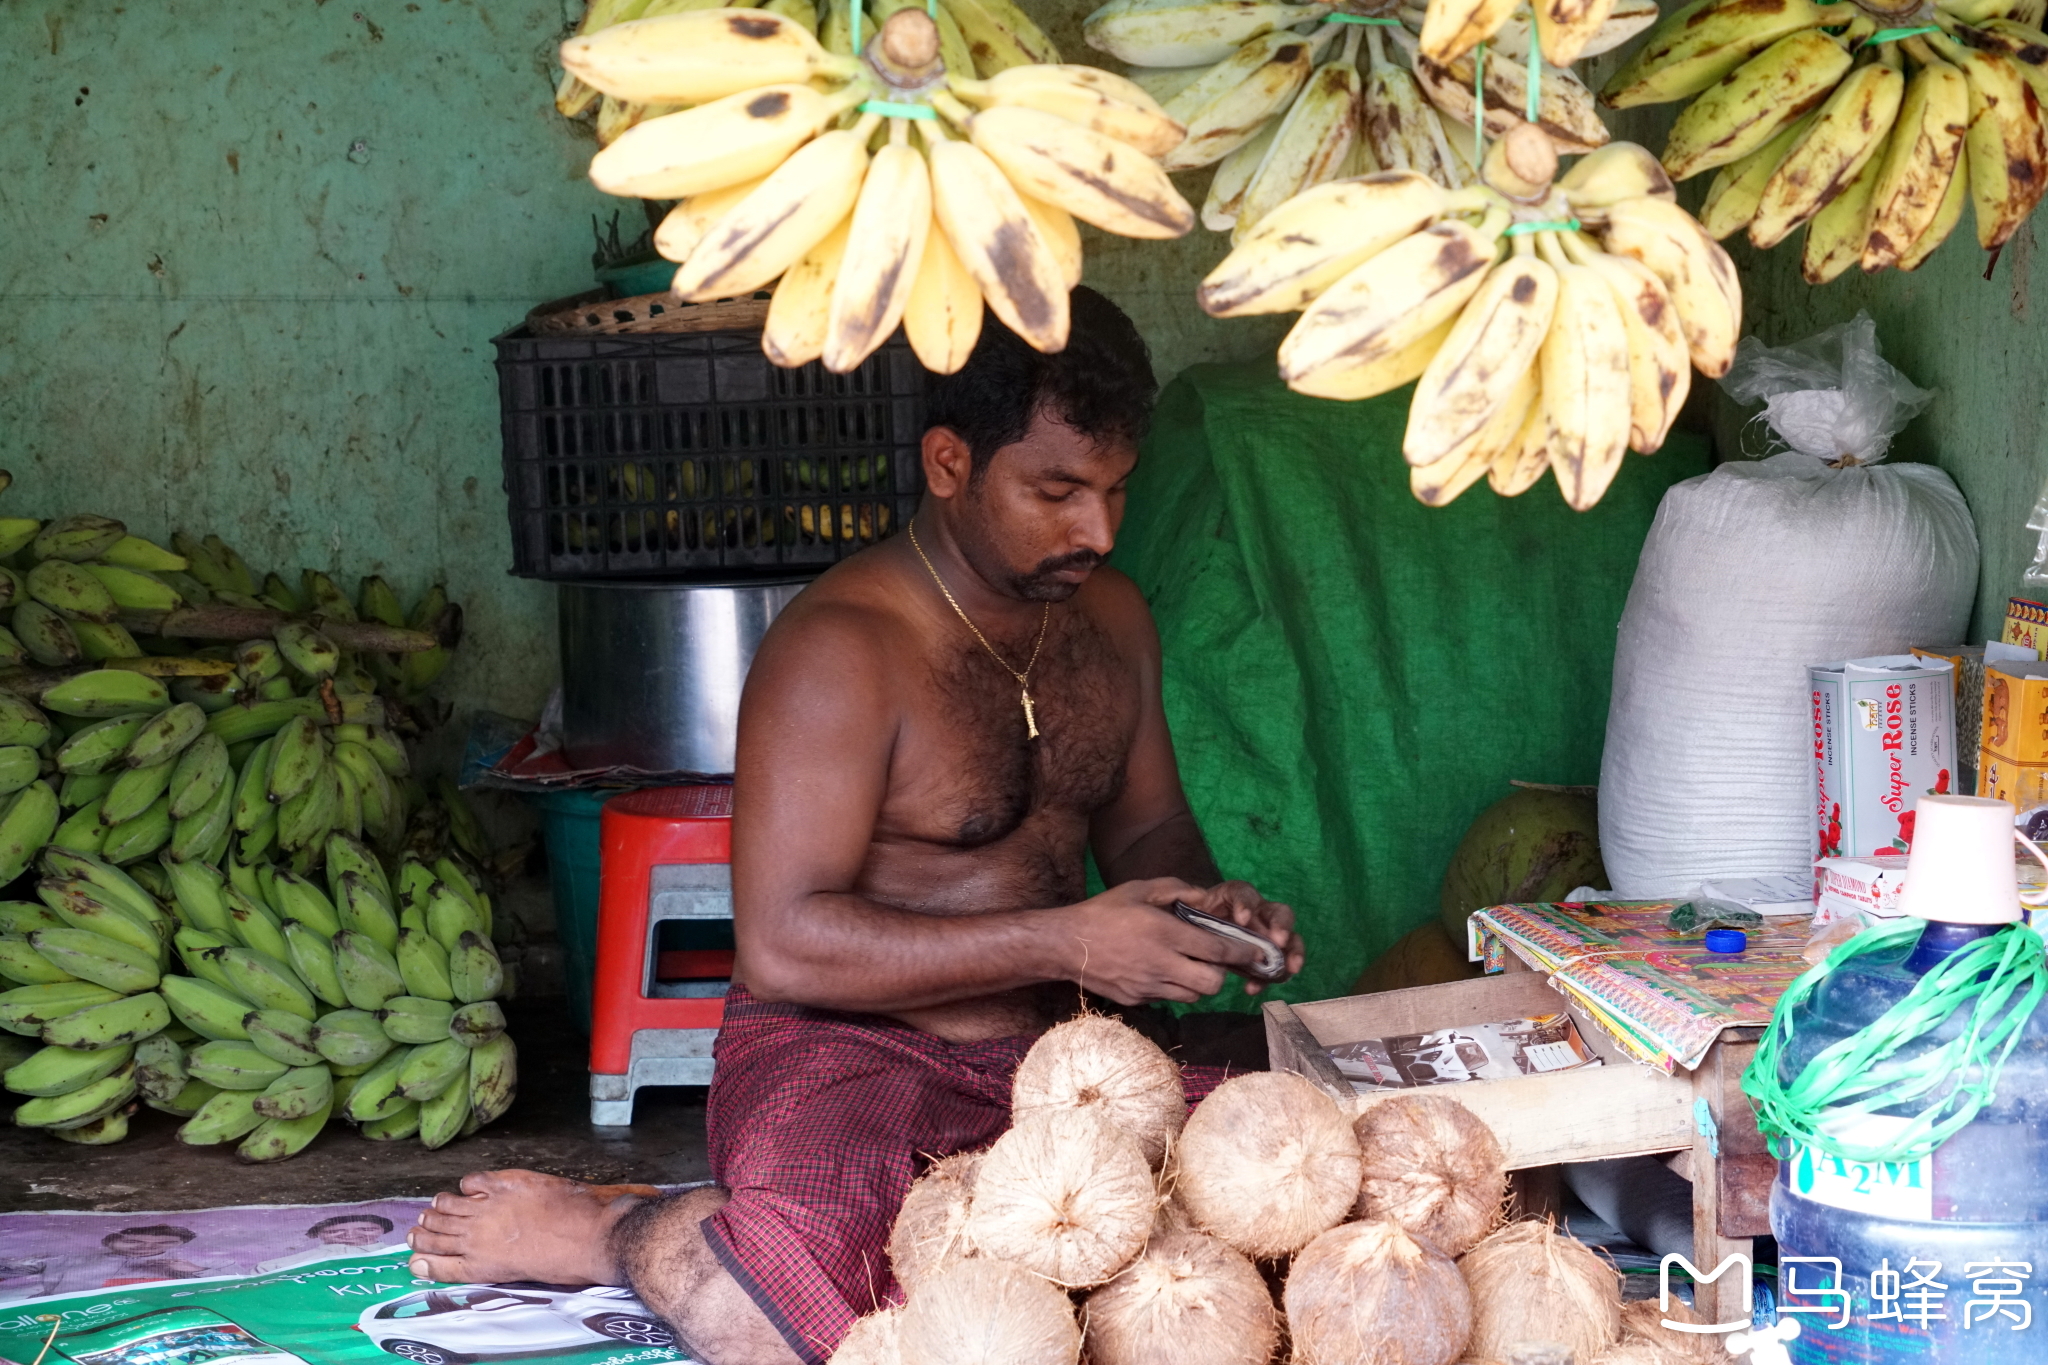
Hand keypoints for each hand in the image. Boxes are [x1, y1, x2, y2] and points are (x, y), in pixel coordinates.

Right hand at [1050, 878, 1269, 1005]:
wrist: (1065, 945)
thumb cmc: (1103, 912)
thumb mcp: (1138, 889)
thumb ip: (1176, 889)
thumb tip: (1205, 896)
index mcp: (1165, 933)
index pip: (1217, 950)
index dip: (1242, 953)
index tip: (1257, 952)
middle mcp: (1161, 964)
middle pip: (1212, 983)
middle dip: (1221, 974)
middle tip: (1215, 961)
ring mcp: (1149, 986)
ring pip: (1194, 996)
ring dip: (1199, 983)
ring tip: (1190, 966)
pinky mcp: (1138, 1000)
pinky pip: (1169, 999)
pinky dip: (1175, 988)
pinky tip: (1163, 972)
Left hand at [1176, 880, 1302, 994]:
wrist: (1191, 942)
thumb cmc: (1190, 921)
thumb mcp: (1185, 909)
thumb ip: (1186, 904)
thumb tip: (1189, 903)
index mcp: (1236, 897)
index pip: (1244, 893)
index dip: (1246, 904)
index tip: (1241, 919)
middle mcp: (1257, 913)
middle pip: (1279, 913)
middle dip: (1282, 926)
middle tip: (1279, 942)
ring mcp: (1266, 936)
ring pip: (1290, 939)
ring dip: (1293, 953)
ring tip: (1290, 969)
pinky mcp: (1265, 959)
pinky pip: (1276, 967)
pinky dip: (1269, 978)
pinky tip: (1252, 988)